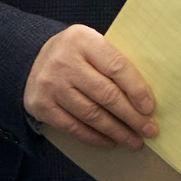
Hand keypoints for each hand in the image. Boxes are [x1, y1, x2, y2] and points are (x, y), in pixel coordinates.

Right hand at [23, 24, 156, 149]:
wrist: (31, 59)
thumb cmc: (74, 53)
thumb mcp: (91, 44)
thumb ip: (111, 61)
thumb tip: (142, 95)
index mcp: (83, 39)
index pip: (116, 66)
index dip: (136, 89)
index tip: (149, 108)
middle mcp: (65, 61)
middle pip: (106, 94)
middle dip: (131, 116)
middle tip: (148, 129)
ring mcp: (52, 85)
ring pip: (91, 114)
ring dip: (116, 131)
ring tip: (133, 140)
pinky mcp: (42, 106)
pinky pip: (73, 127)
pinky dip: (94, 137)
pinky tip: (110, 141)